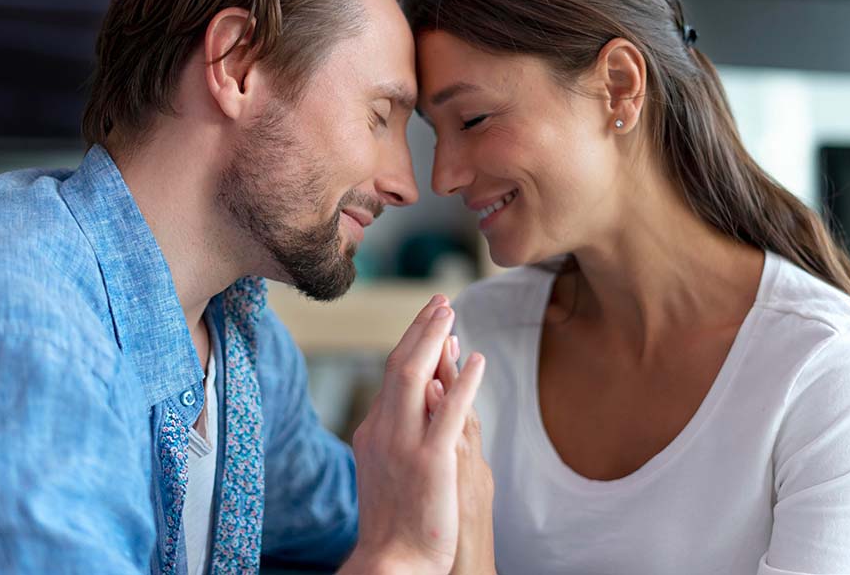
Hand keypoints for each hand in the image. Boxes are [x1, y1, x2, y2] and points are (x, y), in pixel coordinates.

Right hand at [339, 295, 485, 574]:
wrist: (393, 561)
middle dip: (421, 329)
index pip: (393, 376)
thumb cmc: (396, 521)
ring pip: (416, 377)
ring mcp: (404, 444)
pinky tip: (475, 360)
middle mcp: (384, 431)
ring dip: (434, 340)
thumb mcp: (388, 468)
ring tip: (451, 312)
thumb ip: (400, 433)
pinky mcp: (431, 461)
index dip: (414, 344)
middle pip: (401, 365)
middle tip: (440, 301)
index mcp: (374, 431)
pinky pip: (448, 411)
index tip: (431, 323)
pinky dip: (462, 381)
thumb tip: (420, 403)